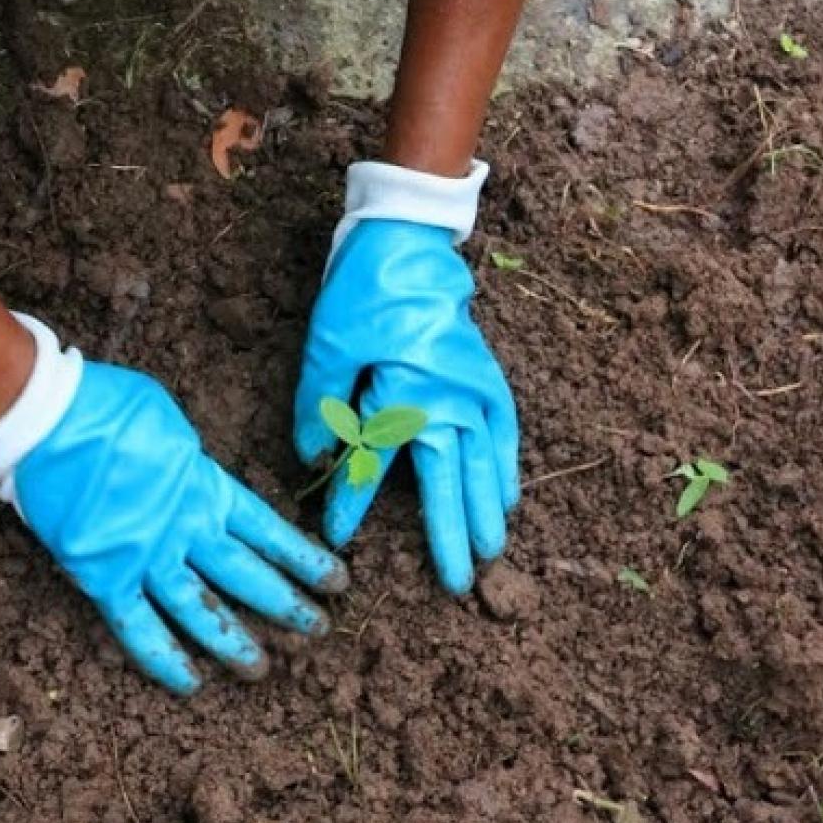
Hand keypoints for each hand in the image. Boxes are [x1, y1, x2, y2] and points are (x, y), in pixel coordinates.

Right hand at [11, 363, 345, 692]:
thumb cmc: (103, 404)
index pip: (266, 529)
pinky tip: (190, 683)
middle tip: (318, 629)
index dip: (302, 556)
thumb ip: (188, 460)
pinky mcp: (104, 577)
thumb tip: (193, 476)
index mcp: (203, 484)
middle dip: (286, 603)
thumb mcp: (167, 421)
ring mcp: (146, 556)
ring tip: (262, 669)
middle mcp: (185, 527)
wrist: (45, 418)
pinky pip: (138, 627)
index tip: (335, 579)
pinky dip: (164, 658)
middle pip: (246, 574)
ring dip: (233, 641)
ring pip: (200, 609)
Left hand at [294, 219, 519, 592]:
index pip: (375, 466)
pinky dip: (507, 463)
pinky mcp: (486, 373)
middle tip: (456, 583)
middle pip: (448, 480)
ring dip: (486, 508)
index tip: (339, 537)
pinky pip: (504, 429)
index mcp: (404, 395)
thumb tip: (312, 460)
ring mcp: (474, 387)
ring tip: (490, 550)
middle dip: (450, 534)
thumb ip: (319, 407)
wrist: (411, 238)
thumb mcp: (327, 346)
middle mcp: (448, 400)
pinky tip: (509, 493)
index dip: (354, 503)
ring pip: (483, 462)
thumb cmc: (365, 290)